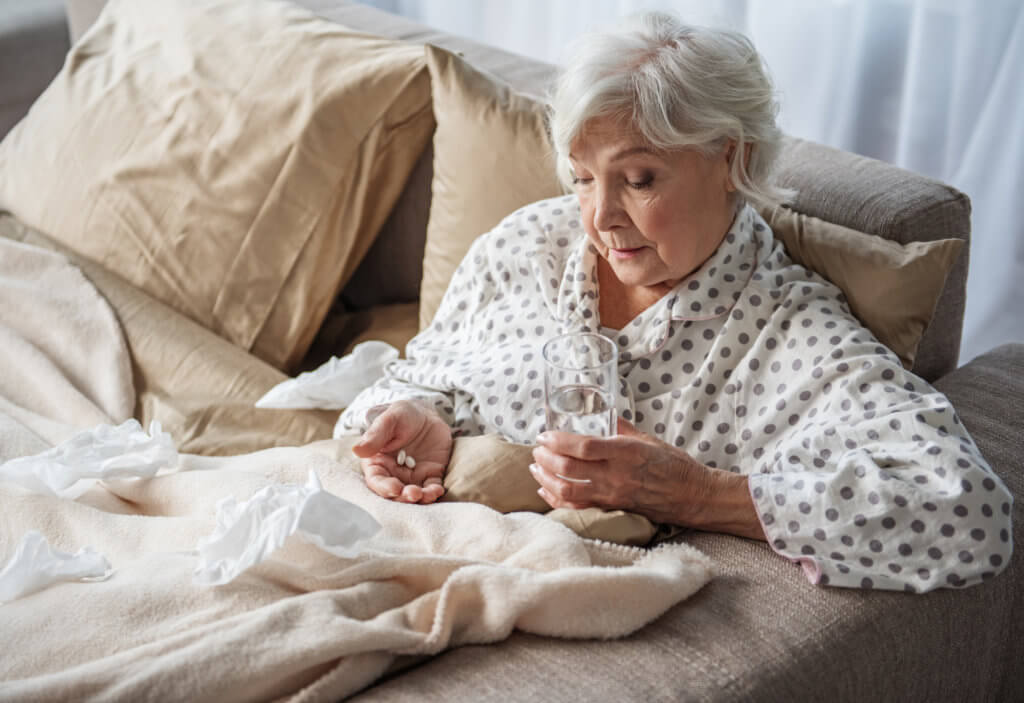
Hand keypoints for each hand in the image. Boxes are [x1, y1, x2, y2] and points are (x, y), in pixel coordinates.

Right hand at [352, 400, 451, 503]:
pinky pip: (431, 488)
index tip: (395, 488)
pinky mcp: (430, 475)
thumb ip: (375, 435)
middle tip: (413, 494)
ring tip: (428, 495)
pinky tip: (438, 491)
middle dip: (404, 497)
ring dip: (420, 498)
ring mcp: (412, 477)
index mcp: (378, 462)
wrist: (425, 414)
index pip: (377, 480)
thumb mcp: (389, 420)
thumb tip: (357, 450)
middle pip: (395, 493)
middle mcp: (393, 474)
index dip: (384, 488)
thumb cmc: (401, 415)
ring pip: (413, 494)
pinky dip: (434, 492)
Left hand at [530, 418, 763, 538]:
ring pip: (567, 491)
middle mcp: (616, 476)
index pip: (583, 447)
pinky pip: (576, 507)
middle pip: (568, 470)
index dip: (558, 441)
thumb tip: (603, 413)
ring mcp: (612, 495)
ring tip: (535, 467)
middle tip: (537, 448)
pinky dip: (555, 500)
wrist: (693, 496)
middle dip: (545, 458)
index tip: (544, 435)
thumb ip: (621, 427)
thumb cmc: (674, 465)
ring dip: (545, 479)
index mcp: (625, 453)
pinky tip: (545, 490)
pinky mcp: (611, 509)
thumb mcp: (648, 438)